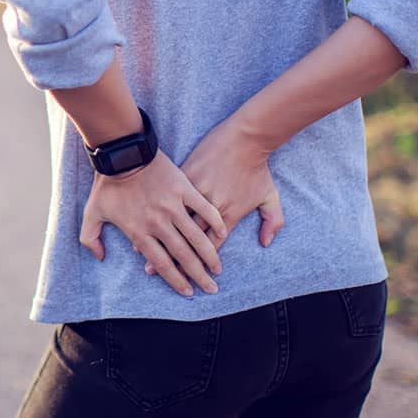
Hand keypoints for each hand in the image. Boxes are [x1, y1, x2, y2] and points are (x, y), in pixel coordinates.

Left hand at [79, 148, 227, 296]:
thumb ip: (90, 238)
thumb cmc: (106, 184)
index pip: (161, 264)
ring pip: (196, 237)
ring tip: (218, 268)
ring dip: (209, 255)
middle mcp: (158, 223)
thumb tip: (100, 258)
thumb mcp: (91, 213)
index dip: (175, 281)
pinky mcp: (183, 189)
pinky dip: (214, 221)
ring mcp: (172, 206)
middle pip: (183, 256)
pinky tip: (222, 233)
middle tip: (211, 288)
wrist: (122, 153)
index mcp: (139, 232)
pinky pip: (203, 209)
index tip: (187, 292)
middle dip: (198, 276)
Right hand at [140, 116, 283, 275]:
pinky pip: (168, 202)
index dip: (198, 264)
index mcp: (228, 214)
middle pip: (190, 240)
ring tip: (147, 263)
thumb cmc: (257, 167)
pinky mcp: (185, 178)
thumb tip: (266, 243)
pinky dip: (154, 218)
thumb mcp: (271, 196)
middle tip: (161, 277)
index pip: (212, 245)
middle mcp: (210, 206)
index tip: (187, 279)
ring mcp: (195, 192)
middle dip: (176, 263)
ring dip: (160, 245)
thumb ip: (273, 222)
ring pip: (175, 224)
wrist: (244, 137)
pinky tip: (144, 231)